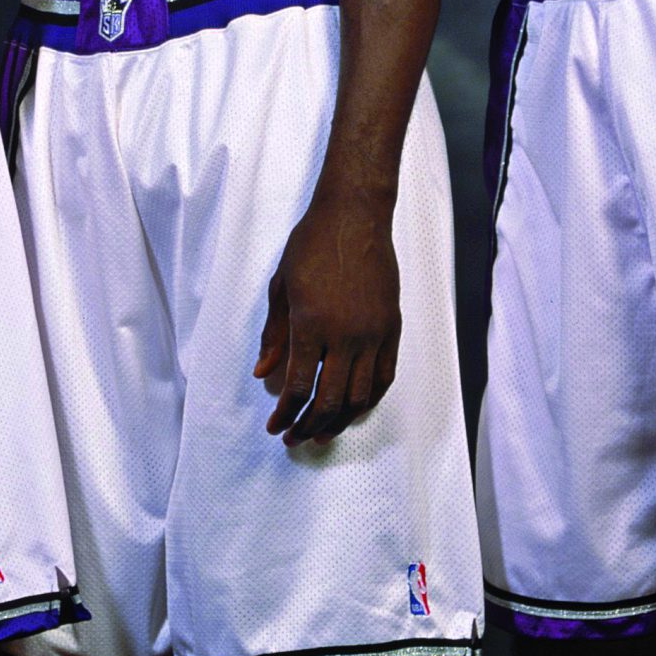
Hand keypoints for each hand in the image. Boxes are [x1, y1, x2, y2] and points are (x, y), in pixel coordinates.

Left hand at [255, 187, 401, 442]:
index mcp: (311, 325)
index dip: (286, 413)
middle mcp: (345, 335)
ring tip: (321, 431)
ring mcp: (373, 334)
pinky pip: (384, 378)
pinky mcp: (392, 328)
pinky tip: (354, 408)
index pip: (298, 386)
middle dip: (309, 425)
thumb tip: (263, 373)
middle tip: (294, 437)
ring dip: (339, 420)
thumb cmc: (310, 247)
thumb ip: (274, 336)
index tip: (276, 426)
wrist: (354, 218)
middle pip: (330, 400)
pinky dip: (369, 400)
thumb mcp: (281, 289)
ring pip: (361, 396)